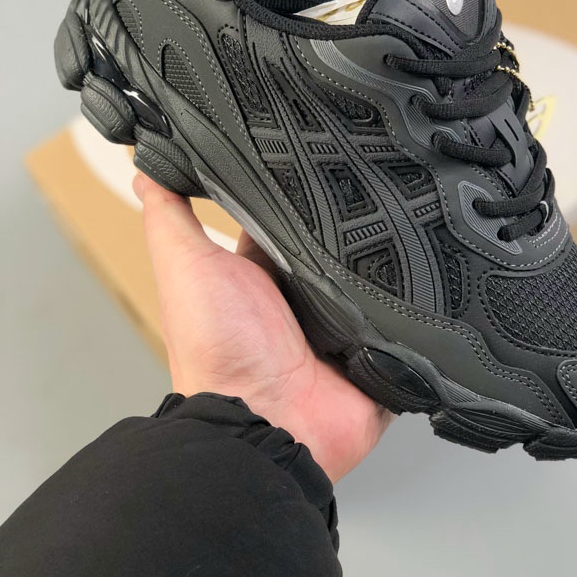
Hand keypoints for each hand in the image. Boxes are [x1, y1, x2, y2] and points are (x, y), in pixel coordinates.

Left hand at [133, 173, 393, 481]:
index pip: (287, 219)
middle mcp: (302, 301)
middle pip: (338, 247)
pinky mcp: (375, 356)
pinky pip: (407, 326)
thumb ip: (170, 216)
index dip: (301, 190)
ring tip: (412, 226)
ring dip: (389, 264)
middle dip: (357, 223)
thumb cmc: (217, 353)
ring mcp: (341, 330)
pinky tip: (430, 282)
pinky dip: (415, 311)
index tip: (321, 151)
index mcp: (262, 277)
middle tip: (381, 184)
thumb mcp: (186, 267)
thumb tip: (146, 168)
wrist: (265, 426)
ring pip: (375, 281)